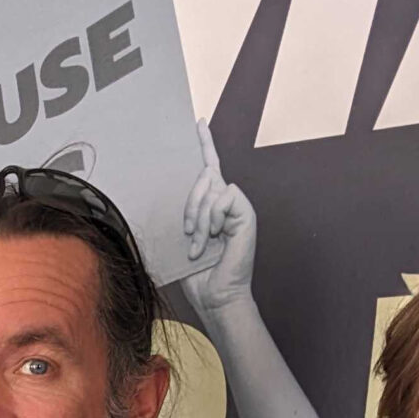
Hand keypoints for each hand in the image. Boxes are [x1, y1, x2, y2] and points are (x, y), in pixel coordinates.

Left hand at [180, 124, 256, 320]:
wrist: (214, 295)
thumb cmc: (197, 272)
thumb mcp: (181, 236)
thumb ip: (182, 210)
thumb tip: (172, 190)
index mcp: (210, 205)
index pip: (208, 167)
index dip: (205, 144)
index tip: (198, 123)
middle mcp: (225, 201)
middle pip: (204, 175)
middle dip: (190, 204)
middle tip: (189, 234)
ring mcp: (237, 207)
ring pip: (212, 187)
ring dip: (199, 217)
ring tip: (200, 243)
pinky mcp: (246, 214)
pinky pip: (225, 196)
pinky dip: (215, 216)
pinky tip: (217, 235)